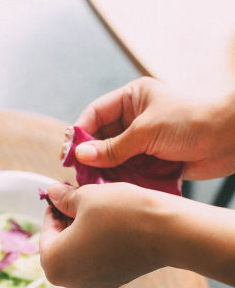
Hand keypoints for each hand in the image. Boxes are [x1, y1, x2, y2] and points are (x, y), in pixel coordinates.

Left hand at [40, 182, 168, 287]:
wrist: (168, 233)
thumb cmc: (121, 213)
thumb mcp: (86, 197)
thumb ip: (63, 198)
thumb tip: (52, 193)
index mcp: (54, 264)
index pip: (46, 230)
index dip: (54, 207)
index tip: (62, 193)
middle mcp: (70, 282)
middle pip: (61, 244)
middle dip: (67, 220)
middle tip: (79, 198)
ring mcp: (93, 285)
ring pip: (79, 252)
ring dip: (82, 231)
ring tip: (97, 209)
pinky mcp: (113, 282)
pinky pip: (96, 260)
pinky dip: (97, 243)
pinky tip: (111, 224)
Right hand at [74, 77, 234, 179]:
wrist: (229, 138)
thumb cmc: (191, 121)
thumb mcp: (146, 130)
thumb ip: (113, 146)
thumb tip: (81, 155)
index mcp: (132, 99)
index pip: (95, 114)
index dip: (79, 132)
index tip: (68, 154)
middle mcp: (135, 118)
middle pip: (102, 138)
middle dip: (92, 156)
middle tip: (80, 175)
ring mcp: (144, 141)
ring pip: (115, 157)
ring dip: (106, 171)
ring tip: (95, 185)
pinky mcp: (153, 160)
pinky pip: (130, 170)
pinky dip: (123, 179)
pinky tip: (114, 189)